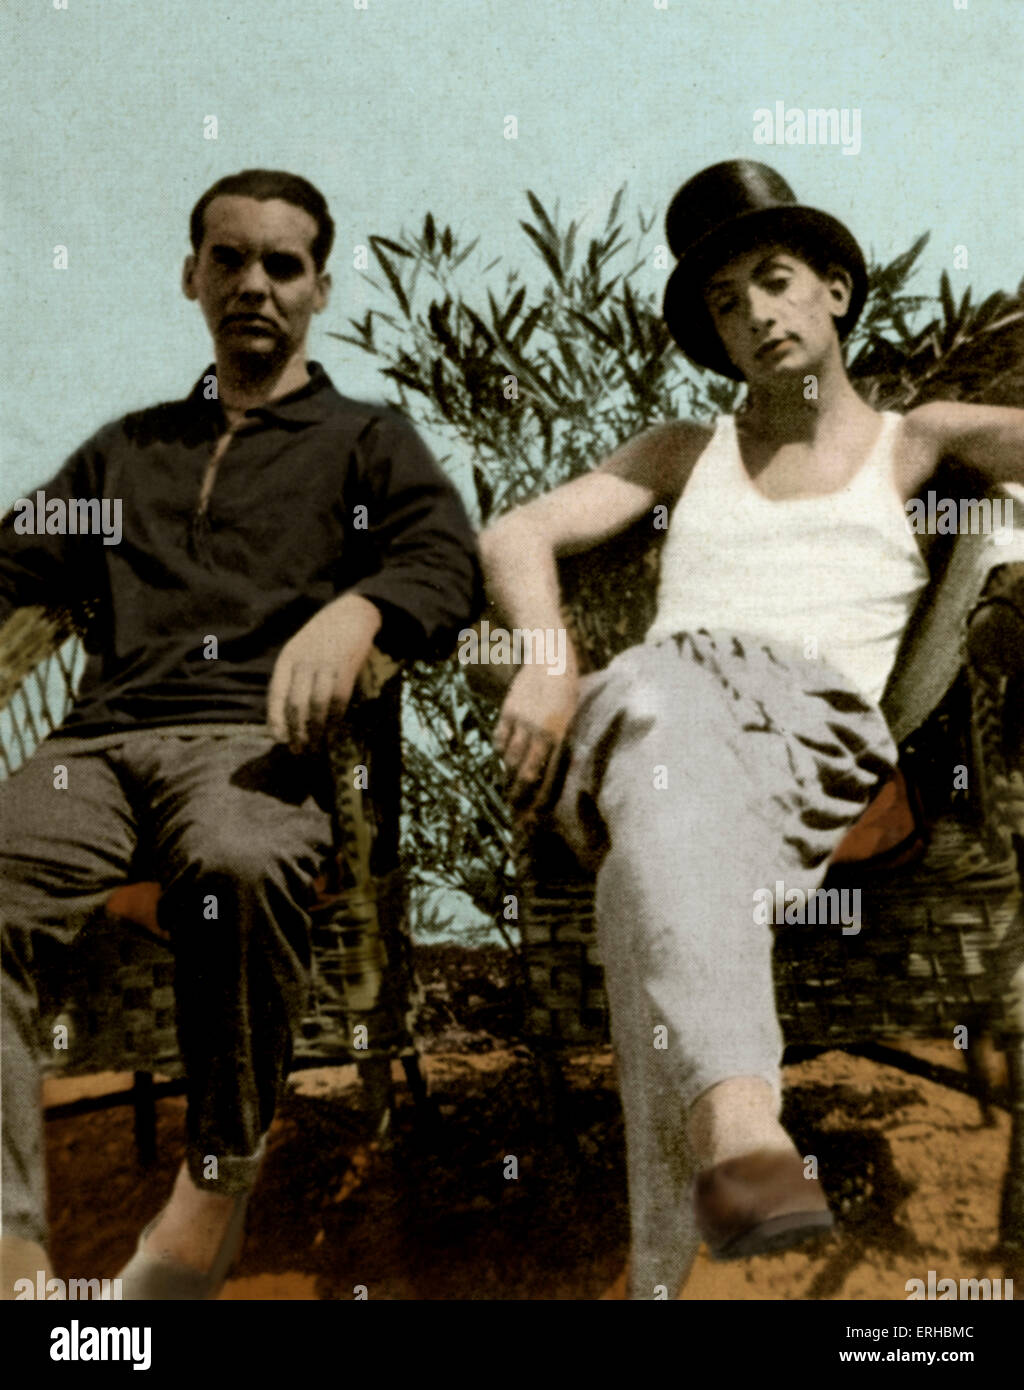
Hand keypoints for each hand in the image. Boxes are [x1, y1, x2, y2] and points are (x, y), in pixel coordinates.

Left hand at [267, 594, 381, 751]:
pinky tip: (334, 730)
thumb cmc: (324, 635)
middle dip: (296, 732)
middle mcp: (303, 662)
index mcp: (287, 658)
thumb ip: (293, 676)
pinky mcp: (346, 667)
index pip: (276, 695)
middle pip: (296, 705)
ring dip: (316, 730)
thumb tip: (288, 714)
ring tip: (316, 746)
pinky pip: (339, 699)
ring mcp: (325, 665)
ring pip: (317, 706)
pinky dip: (335, 718)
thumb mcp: (300, 649)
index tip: (279, 739)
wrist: (353, 613)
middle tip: (299, 751)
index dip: (276, 720)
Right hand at [493, 662, 578, 819]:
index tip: (534, 817)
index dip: (540, 800)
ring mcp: (522, 723)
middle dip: (519, 796)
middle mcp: (541, 733)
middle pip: (525, 774)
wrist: (551, 660)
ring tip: (509, 785)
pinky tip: (503, 756)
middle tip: (515, 810)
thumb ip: (560, 744)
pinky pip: (500, 740)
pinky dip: (500, 751)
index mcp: (561, 736)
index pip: (549, 777)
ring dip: (509, 776)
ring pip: (510, 759)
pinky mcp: (508, 712)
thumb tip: (549, 771)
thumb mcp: (570, 719)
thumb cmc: (566, 693)